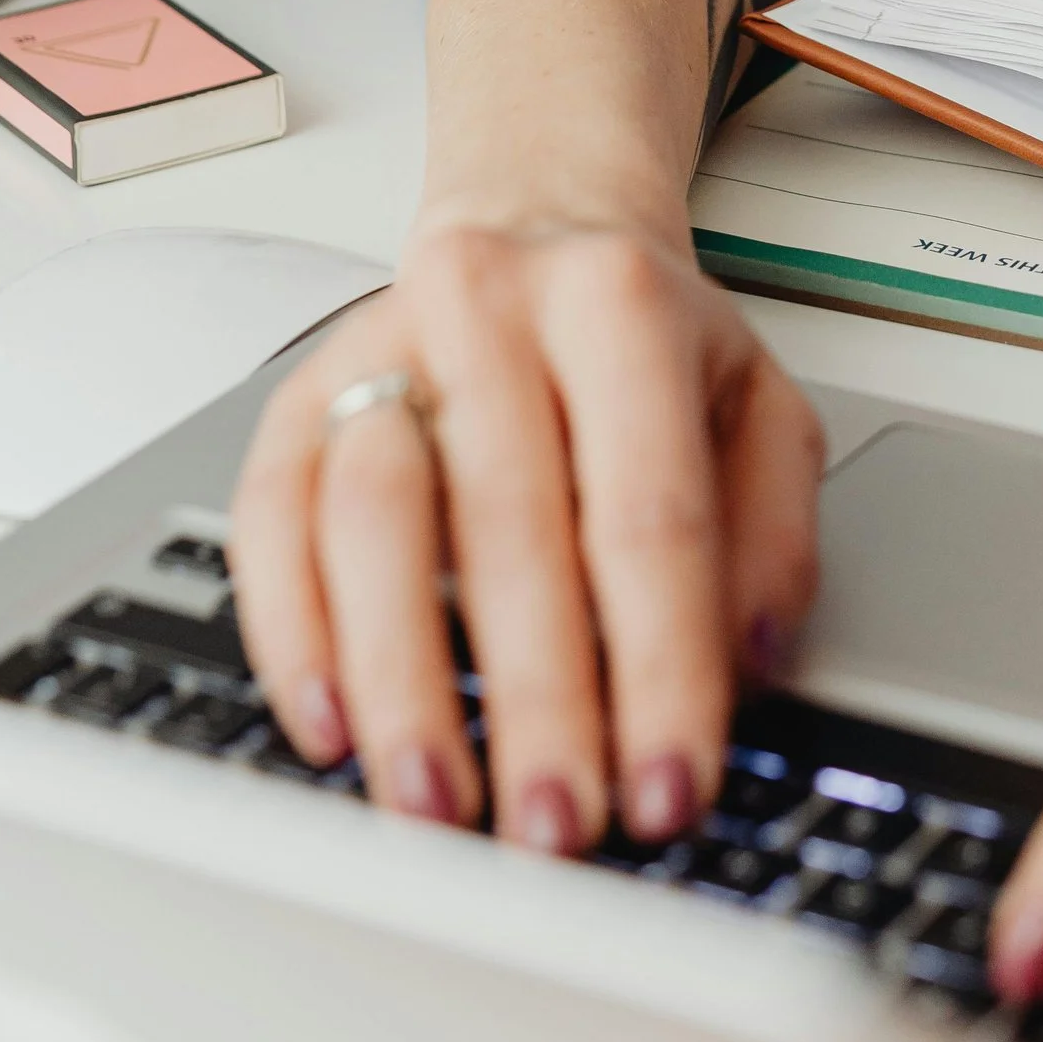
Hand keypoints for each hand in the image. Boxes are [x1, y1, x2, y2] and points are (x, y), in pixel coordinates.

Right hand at [230, 217, 823, 851]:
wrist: (535, 212)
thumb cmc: (643, 336)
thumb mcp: (756, 399)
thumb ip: (773, 529)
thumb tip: (746, 663)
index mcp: (619, 304)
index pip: (648, 512)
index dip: (661, 666)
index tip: (670, 787)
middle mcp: (492, 309)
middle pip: (509, 525)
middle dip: (536, 702)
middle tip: (555, 829)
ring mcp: (380, 346)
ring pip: (372, 520)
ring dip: (401, 684)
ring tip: (439, 805)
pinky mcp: (296, 394)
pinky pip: (269, 521)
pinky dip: (293, 635)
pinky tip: (330, 728)